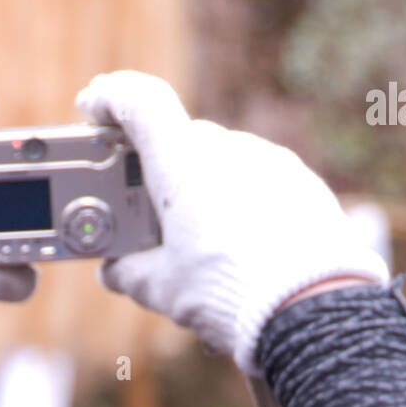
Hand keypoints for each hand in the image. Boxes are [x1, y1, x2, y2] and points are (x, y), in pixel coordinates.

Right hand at [75, 71, 388, 373]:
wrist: (311, 308)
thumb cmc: (230, 293)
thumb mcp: (164, 290)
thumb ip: (131, 273)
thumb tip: (115, 271)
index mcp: (182, 164)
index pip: (139, 102)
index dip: (111, 99)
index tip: (94, 107)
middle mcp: (226, 149)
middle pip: (178, 141)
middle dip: (158, 170)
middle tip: (146, 214)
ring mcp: (268, 160)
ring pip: (220, 162)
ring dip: (201, 190)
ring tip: (199, 245)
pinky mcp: (300, 181)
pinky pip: (257, 180)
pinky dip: (239, 202)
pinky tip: (240, 246)